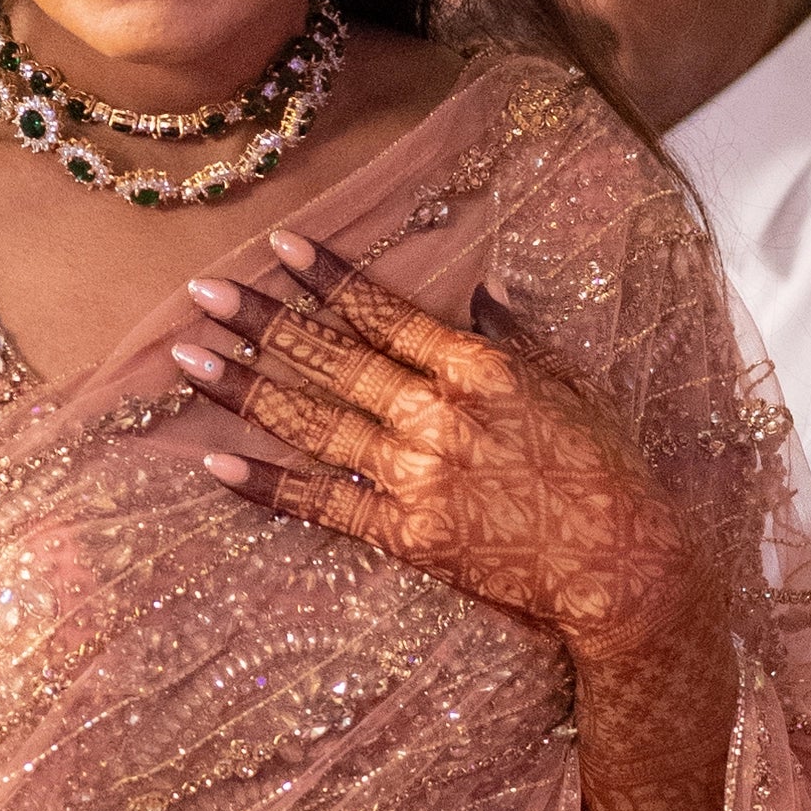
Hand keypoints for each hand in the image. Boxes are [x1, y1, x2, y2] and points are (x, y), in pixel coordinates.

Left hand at [167, 238, 699, 670]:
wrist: (623, 563)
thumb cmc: (607, 470)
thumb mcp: (571, 384)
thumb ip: (516, 335)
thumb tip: (477, 288)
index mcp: (476, 369)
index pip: (385, 312)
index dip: (328, 278)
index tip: (281, 247)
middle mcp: (436, 415)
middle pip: (332, 358)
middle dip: (263, 320)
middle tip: (201, 290)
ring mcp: (415, 477)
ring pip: (312, 423)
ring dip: (245, 388)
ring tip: (187, 359)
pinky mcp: (406, 534)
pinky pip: (323, 505)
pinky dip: (267, 485)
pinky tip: (214, 462)